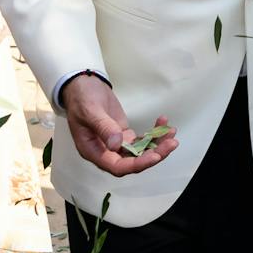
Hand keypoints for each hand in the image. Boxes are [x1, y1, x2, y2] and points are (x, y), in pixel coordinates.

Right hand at [62, 74, 178, 177]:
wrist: (81, 85)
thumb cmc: (81, 98)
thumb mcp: (90, 111)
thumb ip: (103, 127)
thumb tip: (117, 144)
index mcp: (93, 151)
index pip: (118, 166)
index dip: (137, 164)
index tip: (155, 156)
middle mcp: (105, 152)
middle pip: (133, 162)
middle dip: (155, 154)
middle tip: (171, 143)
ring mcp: (115, 144)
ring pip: (140, 152)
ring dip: (158, 144)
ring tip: (171, 132)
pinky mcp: (123, 135)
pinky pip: (141, 140)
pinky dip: (154, 134)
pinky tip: (163, 123)